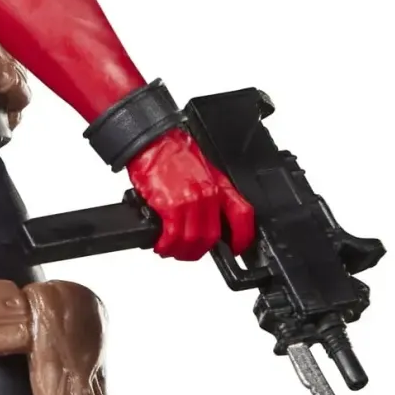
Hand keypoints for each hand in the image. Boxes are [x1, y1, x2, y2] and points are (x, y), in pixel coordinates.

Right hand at [126, 128, 254, 261]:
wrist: (153, 141)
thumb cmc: (172, 153)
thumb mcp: (201, 171)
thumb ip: (208, 193)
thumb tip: (204, 217)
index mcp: (218, 185)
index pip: (242, 215)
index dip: (242, 237)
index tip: (235, 248)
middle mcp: (208, 194)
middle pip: (212, 236)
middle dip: (199, 251)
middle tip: (188, 252)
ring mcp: (190, 201)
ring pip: (193, 240)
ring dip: (181, 251)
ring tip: (170, 250)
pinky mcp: (170, 205)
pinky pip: (173, 235)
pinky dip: (167, 245)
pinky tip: (162, 245)